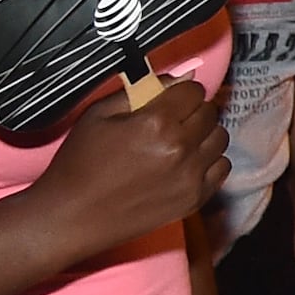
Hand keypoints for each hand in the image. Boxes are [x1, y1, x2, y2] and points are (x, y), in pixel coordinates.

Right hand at [33, 75, 228, 263]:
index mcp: (156, 123)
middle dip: (193, 111)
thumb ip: (141, 90)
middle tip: (172, 120)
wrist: (72, 216)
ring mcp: (190, 177)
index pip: (194, 91)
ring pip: (220, 139)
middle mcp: (180, 149)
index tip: (171, 99)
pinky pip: (222, 168)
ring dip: (203, 135)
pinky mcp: (194, 199)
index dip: (181, 92)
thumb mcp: (99, 114)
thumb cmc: (79, 164)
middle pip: (210, 113)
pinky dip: (209, 162)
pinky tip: (186, 163)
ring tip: (179, 141)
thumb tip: (181, 78)